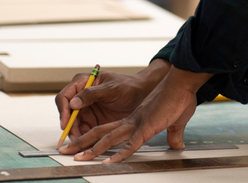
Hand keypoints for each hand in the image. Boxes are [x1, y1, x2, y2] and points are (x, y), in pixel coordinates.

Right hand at [55, 60, 169, 141]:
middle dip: (69, 127)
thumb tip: (72, 103)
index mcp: (82, 83)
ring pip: (73, 124)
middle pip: (66, 114)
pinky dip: (84, 138)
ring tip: (80, 145)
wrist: (142, 95)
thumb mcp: (111, 88)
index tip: (65, 123)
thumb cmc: (128, 86)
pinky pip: (83, 130)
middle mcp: (80, 96)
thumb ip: (91, 94)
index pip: (64, 97)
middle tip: (74, 139)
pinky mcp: (92, 120)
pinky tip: (87, 145)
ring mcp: (86, 109)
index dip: (62, 111)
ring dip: (75, 134)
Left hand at [60, 66, 212, 162]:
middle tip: (65, 151)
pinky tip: (109, 161)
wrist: (181, 85)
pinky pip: (130, 144)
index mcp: (133, 120)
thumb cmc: (177, 99)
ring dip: (92, 149)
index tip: (81, 148)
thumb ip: (172, 135)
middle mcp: (130, 122)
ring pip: (109, 138)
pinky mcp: (146, 128)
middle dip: (81, 143)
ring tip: (78, 157)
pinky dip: (119, 154)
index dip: (92, 139)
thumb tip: (176, 145)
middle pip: (100, 133)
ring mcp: (136, 124)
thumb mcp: (173, 122)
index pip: (107, 130)